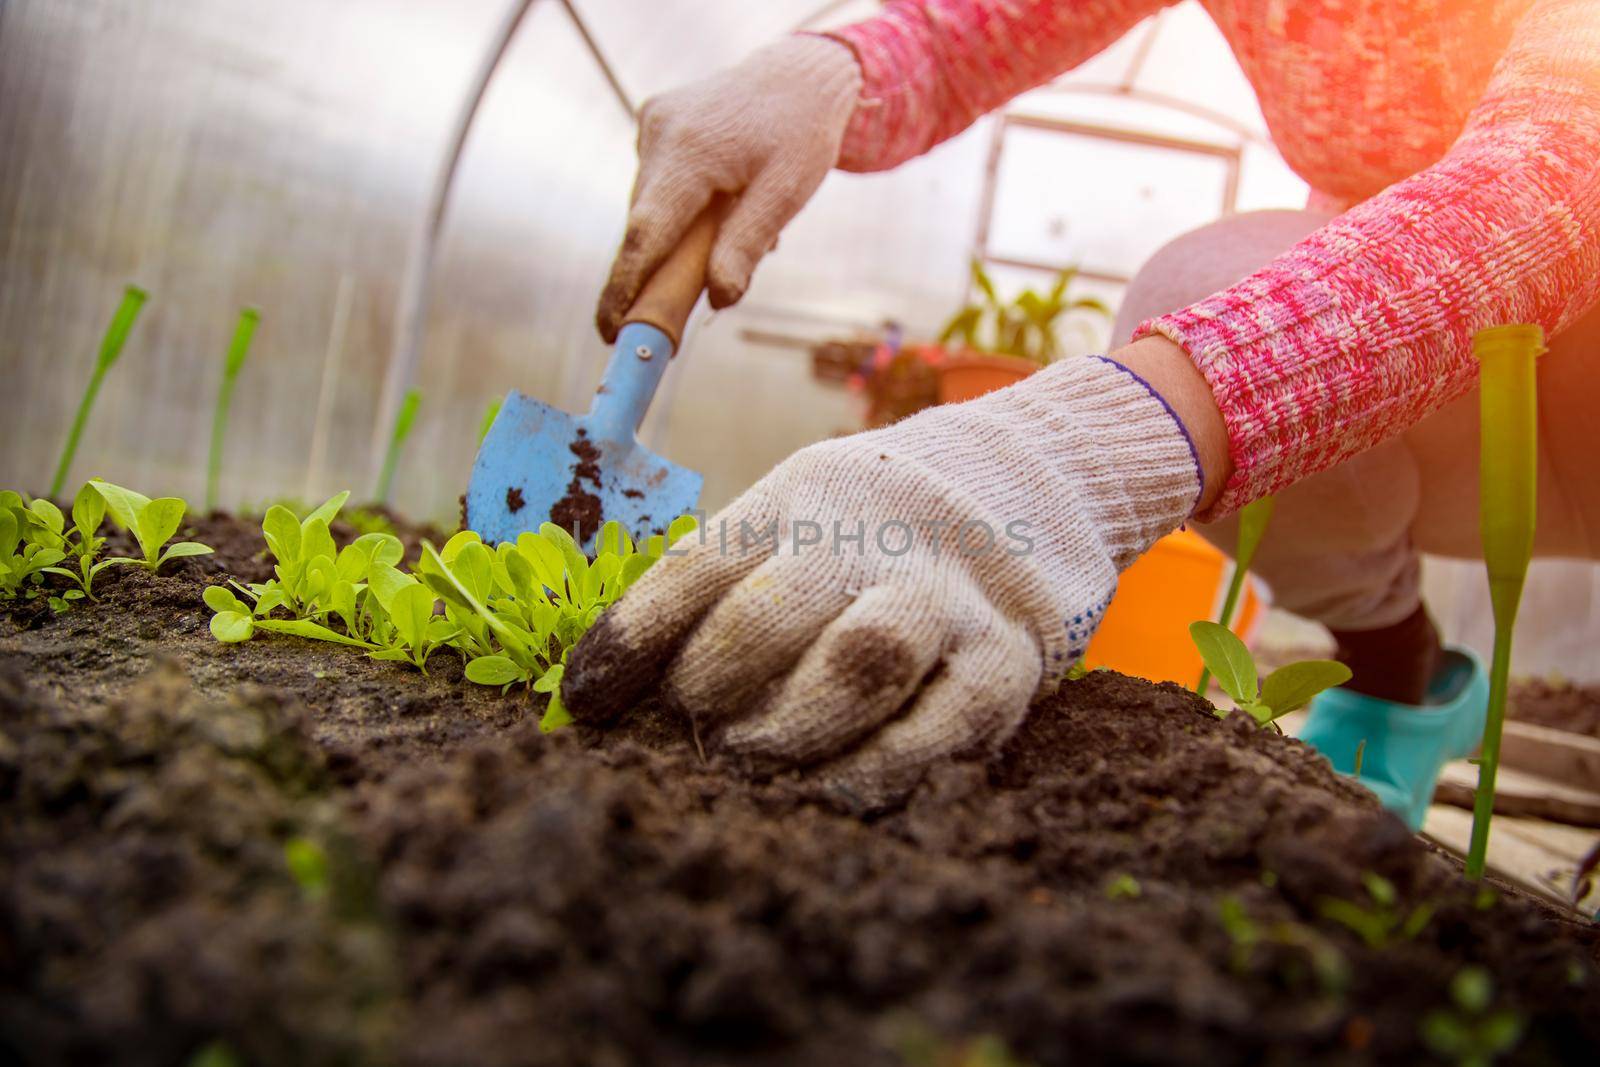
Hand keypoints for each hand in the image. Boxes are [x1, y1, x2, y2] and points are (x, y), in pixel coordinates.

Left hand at [562, 357, 1201, 807]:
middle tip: (696, 730)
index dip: (631, 638)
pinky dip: (879, 771)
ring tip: (752, 760)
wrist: (1035, 485)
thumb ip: (720, 586)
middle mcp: (872, 537)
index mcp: (800, 499)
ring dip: (790, 729)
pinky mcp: (1009, 658)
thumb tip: (605, 691)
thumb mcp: (796, 518)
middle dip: (714, 683)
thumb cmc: (876, 528)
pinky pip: (942, 726)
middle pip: (774, 608)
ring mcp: (944, 597)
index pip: (699, 565)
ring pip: (861, 661)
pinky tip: (836, 791)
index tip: (583, 705)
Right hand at [595, 35, 862, 341]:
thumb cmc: (800, 134)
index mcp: (690, 152)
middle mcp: (660, 133)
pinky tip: (721, 193)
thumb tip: (718, 299)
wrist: (799, 75)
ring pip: (651, 206)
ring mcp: (652, 124)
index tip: (611, 330)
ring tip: (731, 215)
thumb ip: (747, 244)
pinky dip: (682, 204)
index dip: (626, 286)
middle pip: (645, 224)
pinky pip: (658, 182)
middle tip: (677, 306)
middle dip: (661, 267)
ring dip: (679, 233)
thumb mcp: (786, 193)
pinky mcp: (653, 121)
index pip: (647, 234)